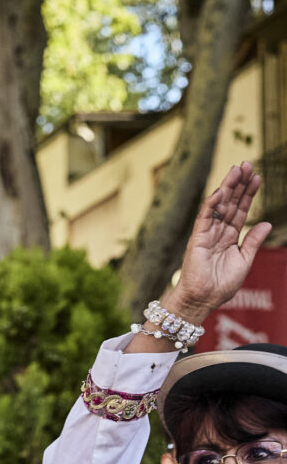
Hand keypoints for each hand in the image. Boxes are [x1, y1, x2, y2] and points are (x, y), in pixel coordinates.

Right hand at [164, 162, 270, 322]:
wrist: (204, 299)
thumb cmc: (222, 285)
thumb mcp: (245, 260)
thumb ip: (253, 241)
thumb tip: (266, 223)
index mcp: (230, 237)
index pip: (241, 210)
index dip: (249, 194)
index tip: (257, 177)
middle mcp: (218, 231)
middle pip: (231, 203)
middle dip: (239, 184)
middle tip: (247, 164)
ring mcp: (207, 233)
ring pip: (219, 206)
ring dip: (228, 187)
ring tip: (237, 169)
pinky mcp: (197, 239)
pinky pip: (205, 218)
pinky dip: (212, 205)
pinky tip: (220, 192)